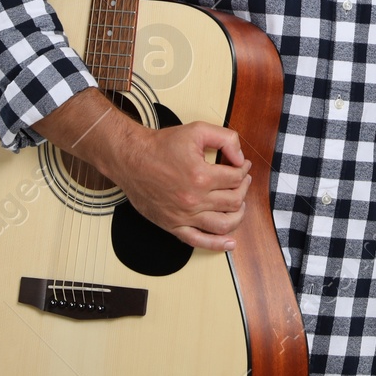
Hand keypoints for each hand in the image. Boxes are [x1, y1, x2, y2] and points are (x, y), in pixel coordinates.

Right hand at [111, 121, 251, 251]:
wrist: (132, 159)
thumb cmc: (160, 146)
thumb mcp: (197, 130)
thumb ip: (226, 139)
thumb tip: (240, 157)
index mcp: (201, 176)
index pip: (236, 178)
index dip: (244, 170)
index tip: (243, 166)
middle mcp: (194, 199)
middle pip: (234, 201)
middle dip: (243, 188)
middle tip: (242, 180)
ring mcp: (184, 216)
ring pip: (224, 224)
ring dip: (238, 215)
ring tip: (240, 204)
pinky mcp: (173, 225)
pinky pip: (199, 241)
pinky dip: (217, 244)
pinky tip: (229, 242)